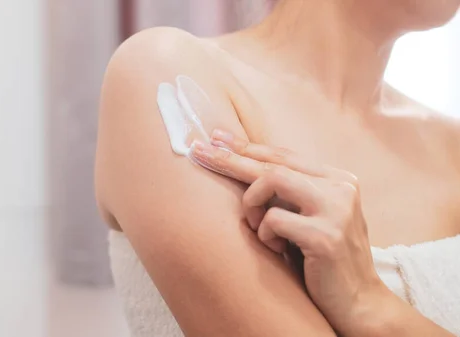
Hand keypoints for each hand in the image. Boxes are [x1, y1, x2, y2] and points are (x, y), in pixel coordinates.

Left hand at [190, 130, 390, 334]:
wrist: (358, 302)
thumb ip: (290, 192)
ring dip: (251, 203)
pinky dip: (265, 234)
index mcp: (338, 179)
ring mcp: (336, 210)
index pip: (284, 154)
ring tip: (256, 226)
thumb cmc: (323, 260)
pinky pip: (273, 219)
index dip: (247, 146)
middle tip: (199, 150)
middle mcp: (341, 187)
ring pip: (272, 179)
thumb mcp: (310, 216)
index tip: (216, 138)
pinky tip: (275, 249)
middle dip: (230, 158)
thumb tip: (243, 164)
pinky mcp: (325, 236)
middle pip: (273, 163)